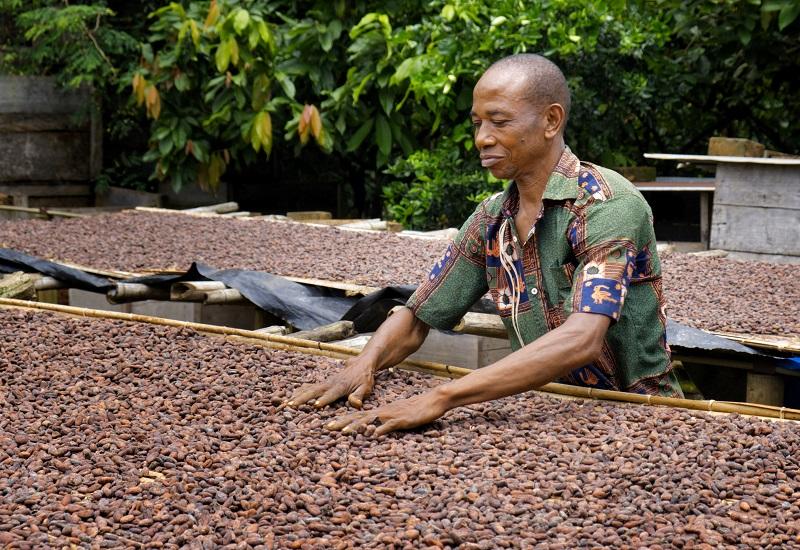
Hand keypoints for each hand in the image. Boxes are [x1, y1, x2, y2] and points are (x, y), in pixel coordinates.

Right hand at [286, 359, 374, 408]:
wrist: (361, 363)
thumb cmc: (364, 379)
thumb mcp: (366, 388)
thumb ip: (359, 396)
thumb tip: (355, 403)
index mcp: (341, 386)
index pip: (331, 394)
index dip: (324, 400)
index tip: (315, 405)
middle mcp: (330, 384)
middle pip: (314, 391)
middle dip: (302, 398)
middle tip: (291, 406)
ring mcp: (325, 382)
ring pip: (309, 389)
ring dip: (297, 395)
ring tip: (286, 403)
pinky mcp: (323, 383)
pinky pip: (309, 387)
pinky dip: (299, 391)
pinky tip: (290, 396)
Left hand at [325, 390, 447, 436]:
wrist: (434, 400)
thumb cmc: (417, 410)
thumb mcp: (399, 418)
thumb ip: (386, 423)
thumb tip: (373, 432)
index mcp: (381, 411)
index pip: (359, 415)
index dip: (344, 420)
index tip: (329, 425)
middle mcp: (383, 412)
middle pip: (359, 417)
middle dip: (342, 422)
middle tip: (327, 428)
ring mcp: (392, 415)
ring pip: (370, 420)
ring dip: (356, 426)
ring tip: (343, 432)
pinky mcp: (403, 420)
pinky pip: (389, 425)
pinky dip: (380, 430)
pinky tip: (372, 435)